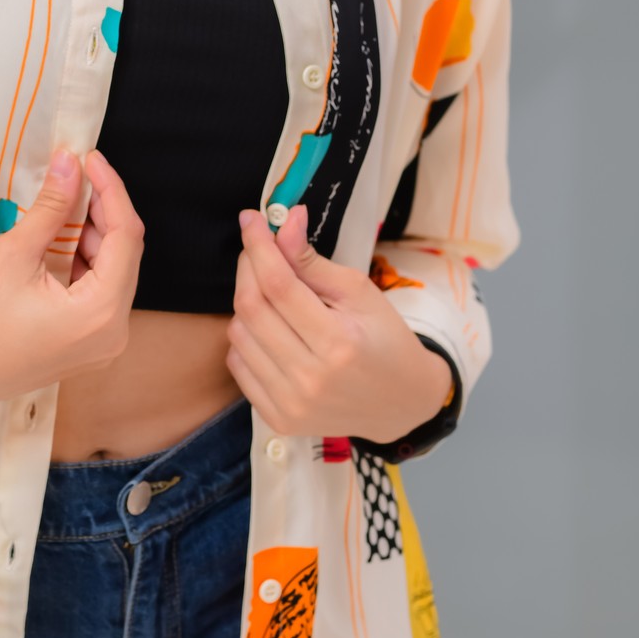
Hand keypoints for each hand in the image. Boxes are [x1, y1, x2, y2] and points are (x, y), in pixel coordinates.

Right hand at [0, 146, 143, 420]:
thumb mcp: (14, 255)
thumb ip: (50, 208)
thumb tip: (70, 163)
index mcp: (102, 313)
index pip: (126, 237)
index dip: (112, 191)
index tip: (91, 159)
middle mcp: (115, 331)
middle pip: (125, 254)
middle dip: (102, 211)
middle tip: (76, 176)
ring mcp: (106, 342)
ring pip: (114, 271)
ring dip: (93, 234)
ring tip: (63, 206)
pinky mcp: (91, 344)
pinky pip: (101, 291)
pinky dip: (85, 260)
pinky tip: (62, 239)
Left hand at [225, 205, 452, 445]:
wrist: (400, 403)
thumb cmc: (385, 339)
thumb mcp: (360, 292)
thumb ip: (313, 261)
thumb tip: (285, 222)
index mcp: (339, 343)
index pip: (279, 285)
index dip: (259, 246)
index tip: (251, 219)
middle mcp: (310, 378)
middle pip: (252, 308)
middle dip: (247, 267)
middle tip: (256, 248)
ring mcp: (291, 403)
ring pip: (238, 334)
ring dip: (247, 302)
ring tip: (272, 294)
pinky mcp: (278, 418)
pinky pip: (238, 364)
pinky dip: (246, 338)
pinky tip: (270, 329)